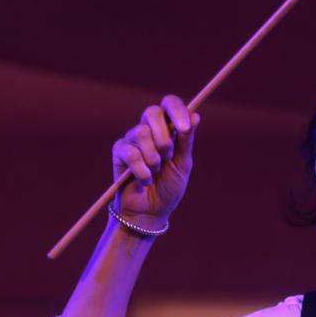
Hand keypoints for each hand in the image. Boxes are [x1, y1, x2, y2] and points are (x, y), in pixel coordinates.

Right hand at [111, 95, 199, 225]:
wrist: (151, 212)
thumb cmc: (168, 188)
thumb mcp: (182, 165)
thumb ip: (186, 141)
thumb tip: (196, 115)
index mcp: (167, 129)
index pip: (169, 104)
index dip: (176, 110)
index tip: (184, 128)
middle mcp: (148, 129)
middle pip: (152, 112)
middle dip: (164, 137)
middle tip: (168, 157)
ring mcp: (132, 139)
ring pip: (141, 133)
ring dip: (154, 158)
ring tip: (155, 172)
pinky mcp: (119, 151)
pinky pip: (131, 153)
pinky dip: (142, 171)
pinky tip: (145, 181)